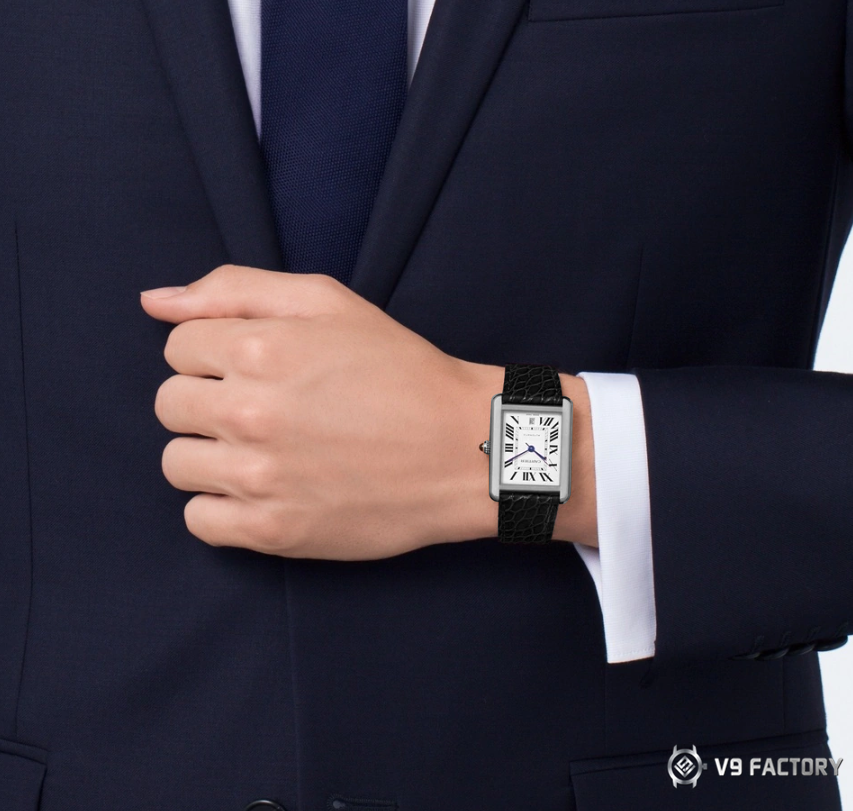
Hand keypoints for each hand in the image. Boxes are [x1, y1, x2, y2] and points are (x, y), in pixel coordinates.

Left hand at [141, 265, 502, 559]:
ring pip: (176, 462)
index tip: (259, 368)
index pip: (177, 347)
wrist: (463, 450)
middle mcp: (250, 412)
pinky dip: (221, 507)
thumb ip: (236, 288)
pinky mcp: (273, 531)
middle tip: (263, 408)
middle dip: (206, 400)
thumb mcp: (330, 302)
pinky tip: (263, 491)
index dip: (216, 354)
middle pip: (168, 404)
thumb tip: (153, 302)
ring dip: (209, 454)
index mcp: (260, 348)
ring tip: (263, 451)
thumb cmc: (401, 370)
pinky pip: (198, 520)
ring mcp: (260, 477)